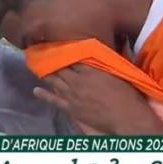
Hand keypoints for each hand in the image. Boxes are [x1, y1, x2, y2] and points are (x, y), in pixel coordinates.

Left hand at [33, 65, 162, 134]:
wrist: (125, 116)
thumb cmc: (126, 94)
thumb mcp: (117, 73)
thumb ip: (106, 64)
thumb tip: (105, 52)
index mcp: (90, 70)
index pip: (72, 58)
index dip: (63, 52)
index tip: (55, 46)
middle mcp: (78, 80)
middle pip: (60, 68)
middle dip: (50, 61)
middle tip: (41, 55)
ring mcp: (73, 95)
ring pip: (55, 82)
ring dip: (46, 74)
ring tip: (36, 68)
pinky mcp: (72, 108)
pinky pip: (54, 100)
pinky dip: (44, 95)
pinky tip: (35, 91)